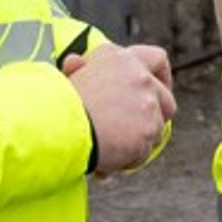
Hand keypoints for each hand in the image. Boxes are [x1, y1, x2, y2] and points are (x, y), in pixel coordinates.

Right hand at [65, 45, 176, 177]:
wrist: (55, 128)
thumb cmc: (55, 105)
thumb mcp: (66, 78)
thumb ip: (78, 70)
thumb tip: (75, 62)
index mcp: (120, 59)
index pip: (157, 58)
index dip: (162, 77)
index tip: (156, 91)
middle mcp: (139, 76)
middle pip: (167, 100)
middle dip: (155, 118)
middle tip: (134, 132)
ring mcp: (148, 103)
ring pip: (155, 130)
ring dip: (136, 143)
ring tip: (108, 150)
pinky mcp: (149, 128)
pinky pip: (144, 151)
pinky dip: (128, 160)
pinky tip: (106, 162)